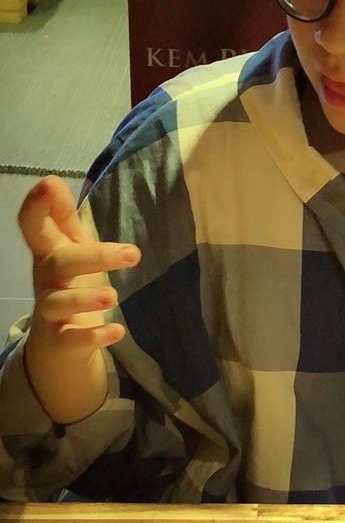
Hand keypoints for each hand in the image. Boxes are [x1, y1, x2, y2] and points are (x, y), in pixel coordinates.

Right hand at [19, 174, 140, 362]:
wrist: (58, 344)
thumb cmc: (68, 282)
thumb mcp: (68, 247)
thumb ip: (62, 217)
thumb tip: (51, 179)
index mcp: (50, 252)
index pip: (33, 227)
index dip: (37, 207)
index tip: (47, 184)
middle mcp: (46, 279)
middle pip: (60, 263)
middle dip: (93, 256)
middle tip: (132, 254)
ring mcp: (51, 311)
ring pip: (60, 303)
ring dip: (86, 298)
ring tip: (113, 296)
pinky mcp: (62, 341)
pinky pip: (72, 340)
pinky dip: (94, 337)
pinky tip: (116, 331)